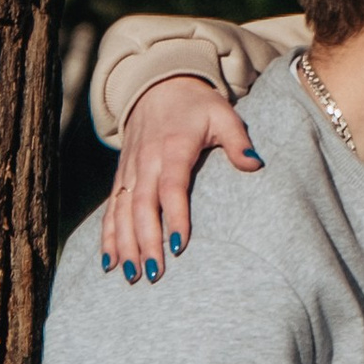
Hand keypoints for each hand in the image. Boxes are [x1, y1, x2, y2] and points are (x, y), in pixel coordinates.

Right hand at [97, 75, 260, 280]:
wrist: (159, 87)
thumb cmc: (197, 106)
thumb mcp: (223, 115)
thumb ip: (238, 141)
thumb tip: (256, 165)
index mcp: (173, 147)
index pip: (171, 187)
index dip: (174, 216)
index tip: (179, 245)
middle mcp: (146, 161)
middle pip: (142, 206)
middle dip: (146, 241)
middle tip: (155, 273)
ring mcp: (130, 171)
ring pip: (122, 212)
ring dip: (124, 245)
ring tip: (130, 276)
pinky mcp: (121, 177)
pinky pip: (111, 209)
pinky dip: (107, 236)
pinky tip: (108, 262)